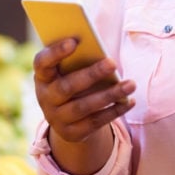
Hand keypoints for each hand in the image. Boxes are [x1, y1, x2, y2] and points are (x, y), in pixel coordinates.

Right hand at [33, 38, 135, 174]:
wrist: (66, 118)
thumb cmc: (72, 80)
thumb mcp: (70, 70)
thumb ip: (79, 60)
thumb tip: (102, 54)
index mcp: (43, 77)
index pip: (43, 63)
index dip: (56, 52)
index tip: (74, 41)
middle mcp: (45, 98)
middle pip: (67, 87)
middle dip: (91, 74)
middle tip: (113, 62)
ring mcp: (57, 118)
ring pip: (84, 107)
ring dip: (110, 94)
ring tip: (131, 84)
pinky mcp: (72, 133)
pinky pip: (95, 122)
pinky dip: (115, 111)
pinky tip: (130, 101)